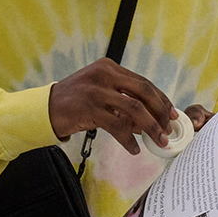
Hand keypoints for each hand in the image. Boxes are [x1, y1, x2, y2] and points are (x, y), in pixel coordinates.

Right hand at [48, 58, 173, 152]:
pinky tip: (134, 148)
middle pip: (144, 91)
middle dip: (160, 111)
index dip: (161, 99)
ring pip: (135, 108)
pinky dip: (128, 139)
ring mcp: (97, 90)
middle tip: (168, 128)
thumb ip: (123, 103)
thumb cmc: (75, 102)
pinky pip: (117, 125)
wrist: (45, 109)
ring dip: (150, 127)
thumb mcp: (100, 93)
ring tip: (158, 140)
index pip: (143, 82)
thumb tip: (149, 122)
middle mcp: (104, 74)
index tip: (172, 113)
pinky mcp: (90, 108)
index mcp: (109, 67)